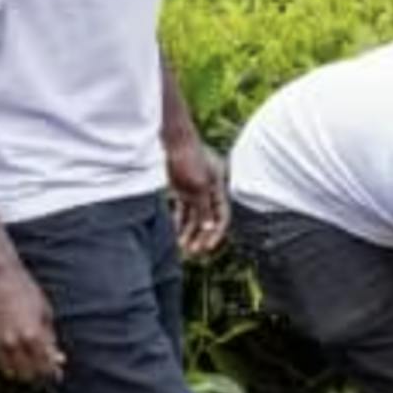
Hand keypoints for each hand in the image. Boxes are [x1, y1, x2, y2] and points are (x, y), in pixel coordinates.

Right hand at [0, 264, 63, 383]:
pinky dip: (8, 365)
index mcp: (33, 335)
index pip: (45, 365)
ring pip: (12, 372)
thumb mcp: (45, 312)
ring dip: (23, 372)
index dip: (53, 373)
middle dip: (39, 375)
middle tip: (46, 370)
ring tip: (32, 366)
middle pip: (28, 373)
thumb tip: (58, 357)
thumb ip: (50, 337)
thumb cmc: (26, 291)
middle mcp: (14, 343)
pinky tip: (16, 359)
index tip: (58, 374)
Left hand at [165, 134, 228, 255]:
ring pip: (194, 215)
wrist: (171, 140)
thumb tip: (208, 227)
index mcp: (218, 187)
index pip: (221, 215)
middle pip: (207, 218)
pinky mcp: (182, 188)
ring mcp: (195, 189)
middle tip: (194, 252)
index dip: (215, 232)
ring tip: (182, 246)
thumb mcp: (197, 185)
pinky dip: (180, 221)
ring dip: (189, 231)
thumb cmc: (187, 158)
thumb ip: (203, 207)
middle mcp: (209, 190)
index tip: (207, 247)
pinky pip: (183, 209)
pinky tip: (176, 233)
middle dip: (201, 235)